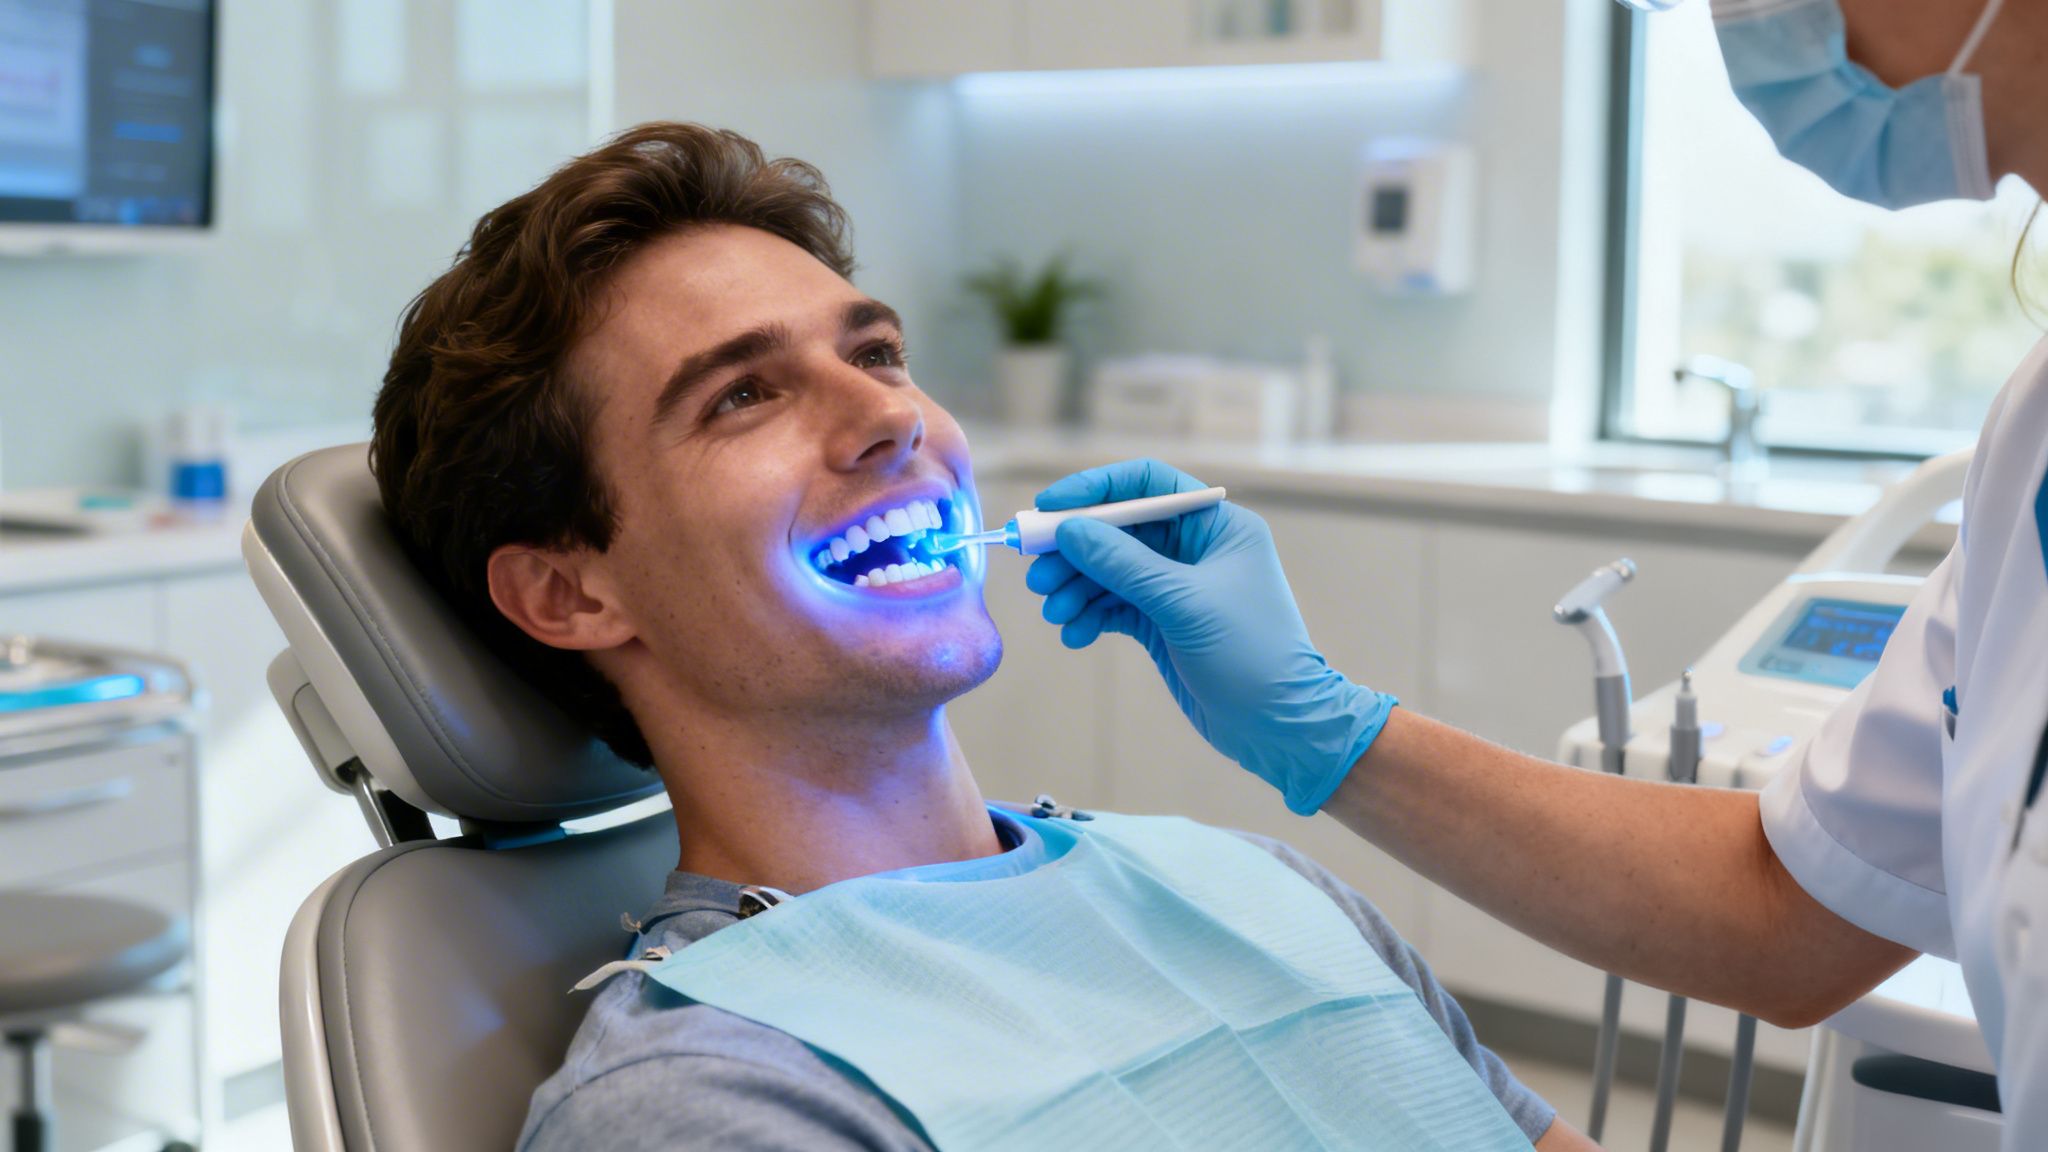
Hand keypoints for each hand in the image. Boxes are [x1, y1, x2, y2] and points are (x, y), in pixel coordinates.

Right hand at [1024, 459, 1395, 814]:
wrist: (1280, 726)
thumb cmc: (1250, 653)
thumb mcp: (1183, 602)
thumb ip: (1123, 564)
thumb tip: (1069, 529)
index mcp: (1215, 524)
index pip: (1145, 484)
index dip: (1093, 490)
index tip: (1047, 507)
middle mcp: (1195, 548)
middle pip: (1118, 530)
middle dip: (1075, 551)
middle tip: (1038, 575)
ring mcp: (1177, 587)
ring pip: (1110, 571)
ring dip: (1076, 588)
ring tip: (1053, 612)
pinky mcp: (1163, 622)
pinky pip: (1114, 606)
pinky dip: (1090, 616)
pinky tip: (1074, 634)